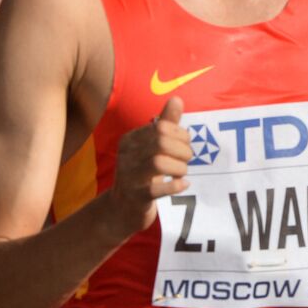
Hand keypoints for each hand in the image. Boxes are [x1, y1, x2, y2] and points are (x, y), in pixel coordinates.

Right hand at [110, 96, 193, 235]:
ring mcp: (130, 177)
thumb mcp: (151, 146)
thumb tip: (177, 99)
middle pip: (161, 142)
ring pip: (159, 163)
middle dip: (182, 150)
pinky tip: (183, 184)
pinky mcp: (137, 197)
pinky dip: (175, 186)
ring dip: (180, 168)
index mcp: (130, 140)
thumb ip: (165, 123)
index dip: (180, 135)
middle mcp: (126, 156)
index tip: (184, 145)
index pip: (161, 127)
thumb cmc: (142, 173)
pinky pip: (157, 189)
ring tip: (182, 173)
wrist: (122, 209)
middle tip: (186, 160)